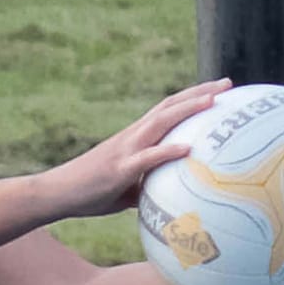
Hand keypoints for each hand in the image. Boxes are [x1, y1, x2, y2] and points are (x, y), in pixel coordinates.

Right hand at [50, 80, 230, 219]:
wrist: (55, 194)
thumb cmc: (89, 194)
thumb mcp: (124, 189)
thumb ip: (146, 187)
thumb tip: (168, 201)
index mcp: (134, 138)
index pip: (167, 110)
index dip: (192, 98)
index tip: (218, 90)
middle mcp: (132, 136)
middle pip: (170, 106)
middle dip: (199, 92)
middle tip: (228, 83)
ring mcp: (125, 150)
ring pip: (161, 122)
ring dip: (188, 109)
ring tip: (213, 100)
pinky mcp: (119, 169)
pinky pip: (147, 157)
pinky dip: (168, 150)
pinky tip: (189, 148)